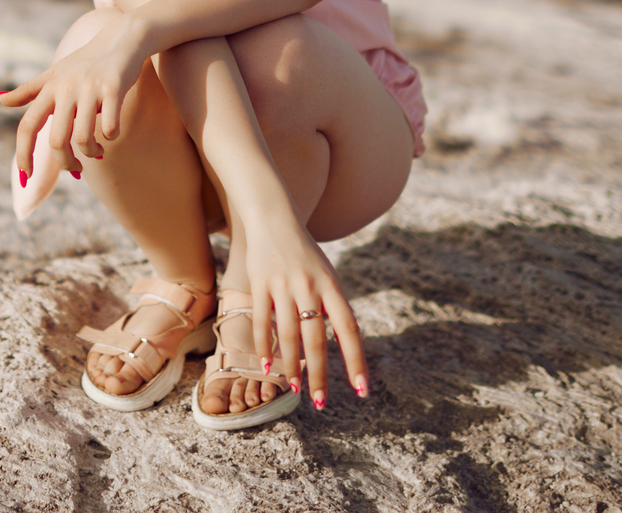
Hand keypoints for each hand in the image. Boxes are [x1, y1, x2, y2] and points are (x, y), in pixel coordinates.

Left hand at [0, 13, 150, 178]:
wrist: (122, 38)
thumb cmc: (86, 60)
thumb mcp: (54, 73)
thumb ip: (28, 90)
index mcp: (50, 88)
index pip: (27, 126)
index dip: (23, 154)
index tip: (25, 176)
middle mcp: (66, 88)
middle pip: (56, 141)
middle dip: (66, 163)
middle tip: (76, 169)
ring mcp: (90, 88)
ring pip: (83, 139)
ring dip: (91, 153)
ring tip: (97, 152)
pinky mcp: (114, 88)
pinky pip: (110, 128)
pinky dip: (111, 137)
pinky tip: (112, 134)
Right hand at [236, 209, 368, 406]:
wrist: (274, 218)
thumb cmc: (305, 254)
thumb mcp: (327, 276)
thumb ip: (333, 307)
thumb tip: (342, 343)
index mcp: (332, 286)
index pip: (348, 329)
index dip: (355, 361)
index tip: (361, 390)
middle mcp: (309, 286)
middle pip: (316, 338)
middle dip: (320, 374)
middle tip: (320, 402)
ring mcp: (283, 285)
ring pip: (288, 334)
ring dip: (291, 366)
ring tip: (296, 389)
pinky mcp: (260, 283)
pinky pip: (261, 321)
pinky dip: (264, 347)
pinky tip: (268, 367)